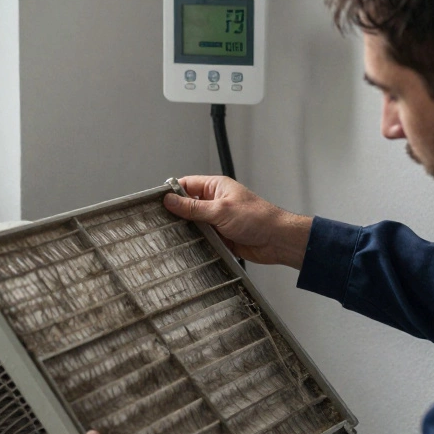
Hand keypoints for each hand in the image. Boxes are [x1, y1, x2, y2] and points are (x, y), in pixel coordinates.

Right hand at [163, 175, 313, 268]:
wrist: (277, 240)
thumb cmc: (257, 218)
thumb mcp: (220, 210)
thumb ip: (193, 207)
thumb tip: (169, 201)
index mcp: (216, 187)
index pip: (187, 185)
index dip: (171, 192)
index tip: (156, 202)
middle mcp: (215, 202)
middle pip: (187, 206)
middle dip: (175, 214)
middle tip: (157, 223)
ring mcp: (217, 220)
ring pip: (193, 224)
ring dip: (185, 230)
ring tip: (166, 237)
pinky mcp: (220, 237)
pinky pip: (202, 238)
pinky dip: (195, 243)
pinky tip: (183, 248)